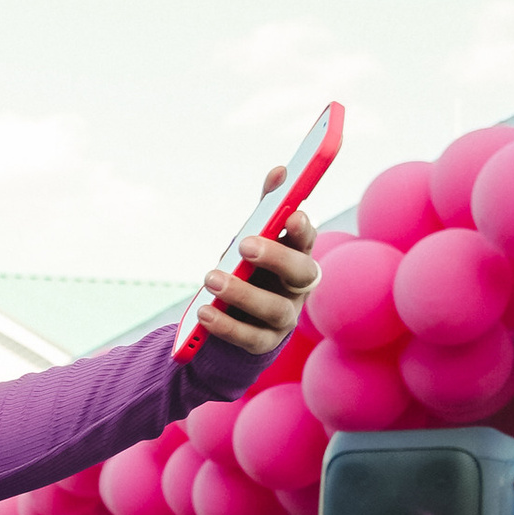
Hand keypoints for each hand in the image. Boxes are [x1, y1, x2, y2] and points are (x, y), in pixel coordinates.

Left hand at [200, 172, 317, 356]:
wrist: (236, 318)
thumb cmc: (250, 269)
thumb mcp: (254, 237)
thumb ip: (267, 207)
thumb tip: (281, 171)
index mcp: (297, 257)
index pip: (308, 241)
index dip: (303, 229)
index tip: (292, 215)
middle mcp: (297, 288)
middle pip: (301, 273)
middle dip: (276, 257)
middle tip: (244, 244)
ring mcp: (284, 318)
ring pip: (276, 308)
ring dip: (243, 293)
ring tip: (211, 279)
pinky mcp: (265, 343)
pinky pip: (251, 338)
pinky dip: (228, 326)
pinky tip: (205, 313)